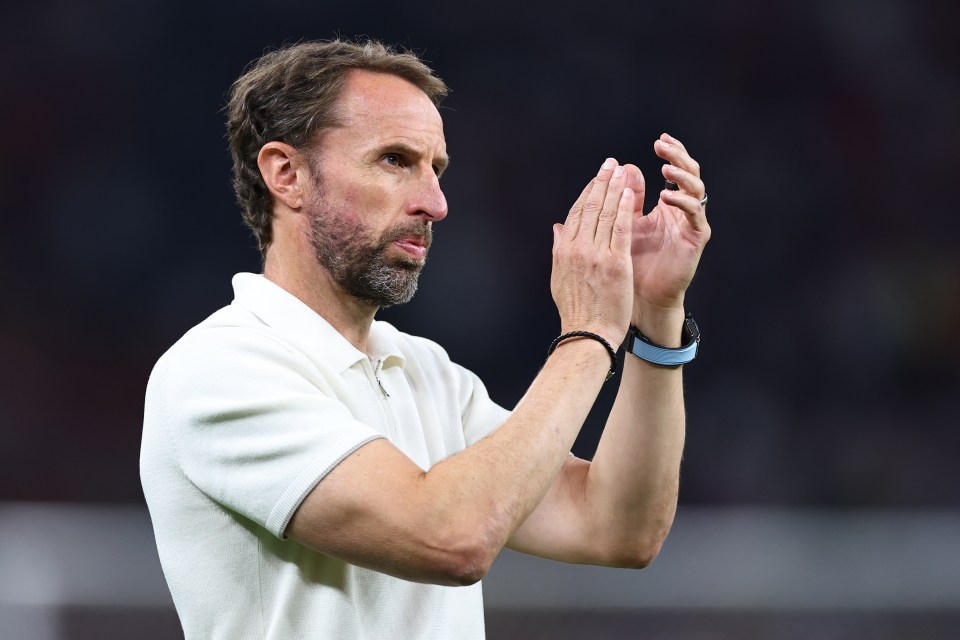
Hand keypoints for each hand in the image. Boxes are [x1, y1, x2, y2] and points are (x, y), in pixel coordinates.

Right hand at [550, 158, 634, 346]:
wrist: (588, 334)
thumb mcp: (560, 277)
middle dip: (601, 182)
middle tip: (611, 163)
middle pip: (589, 207)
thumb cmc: (577, 310)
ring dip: (614, 188)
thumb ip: (559, 249)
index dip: (587, 192)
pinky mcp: (614, 263)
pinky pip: (620, 229)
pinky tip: (630, 193)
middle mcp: (576, 249)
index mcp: (563, 251)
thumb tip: (557, 228)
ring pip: (604, 213)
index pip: (575, 213)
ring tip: (622, 170)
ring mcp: (595, 255)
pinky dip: (624, 208)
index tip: (597, 177)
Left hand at [625, 133, 710, 327]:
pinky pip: (695, 214)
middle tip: (662, 145)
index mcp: (668, 205)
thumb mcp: (624, 225)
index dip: (670, 153)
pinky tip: (667, 197)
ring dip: (682, 175)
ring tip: (665, 167)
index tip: (660, 139)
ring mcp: (691, 223)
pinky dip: (682, 203)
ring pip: (697, 189)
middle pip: (689, 173)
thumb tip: (624, 167)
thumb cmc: (630, 263)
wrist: (639, 298)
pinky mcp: (696, 238)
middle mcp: (683, 211)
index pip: (674, 170)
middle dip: (677, 156)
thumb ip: (625, 199)